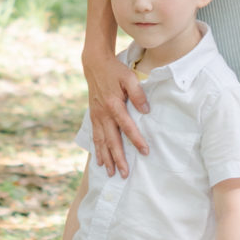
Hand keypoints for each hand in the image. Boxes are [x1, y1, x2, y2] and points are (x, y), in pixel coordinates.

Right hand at [83, 42, 149, 176]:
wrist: (95, 65)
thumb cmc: (115, 71)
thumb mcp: (130, 77)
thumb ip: (138, 94)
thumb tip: (146, 111)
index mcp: (114, 104)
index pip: (127, 127)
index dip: (136, 140)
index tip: (145, 151)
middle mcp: (103, 114)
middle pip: (112, 140)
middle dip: (118, 158)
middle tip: (125, 174)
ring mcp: (97, 116)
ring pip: (101, 142)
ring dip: (107, 158)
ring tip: (111, 173)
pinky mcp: (93, 116)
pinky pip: (95, 137)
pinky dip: (97, 150)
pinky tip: (100, 161)